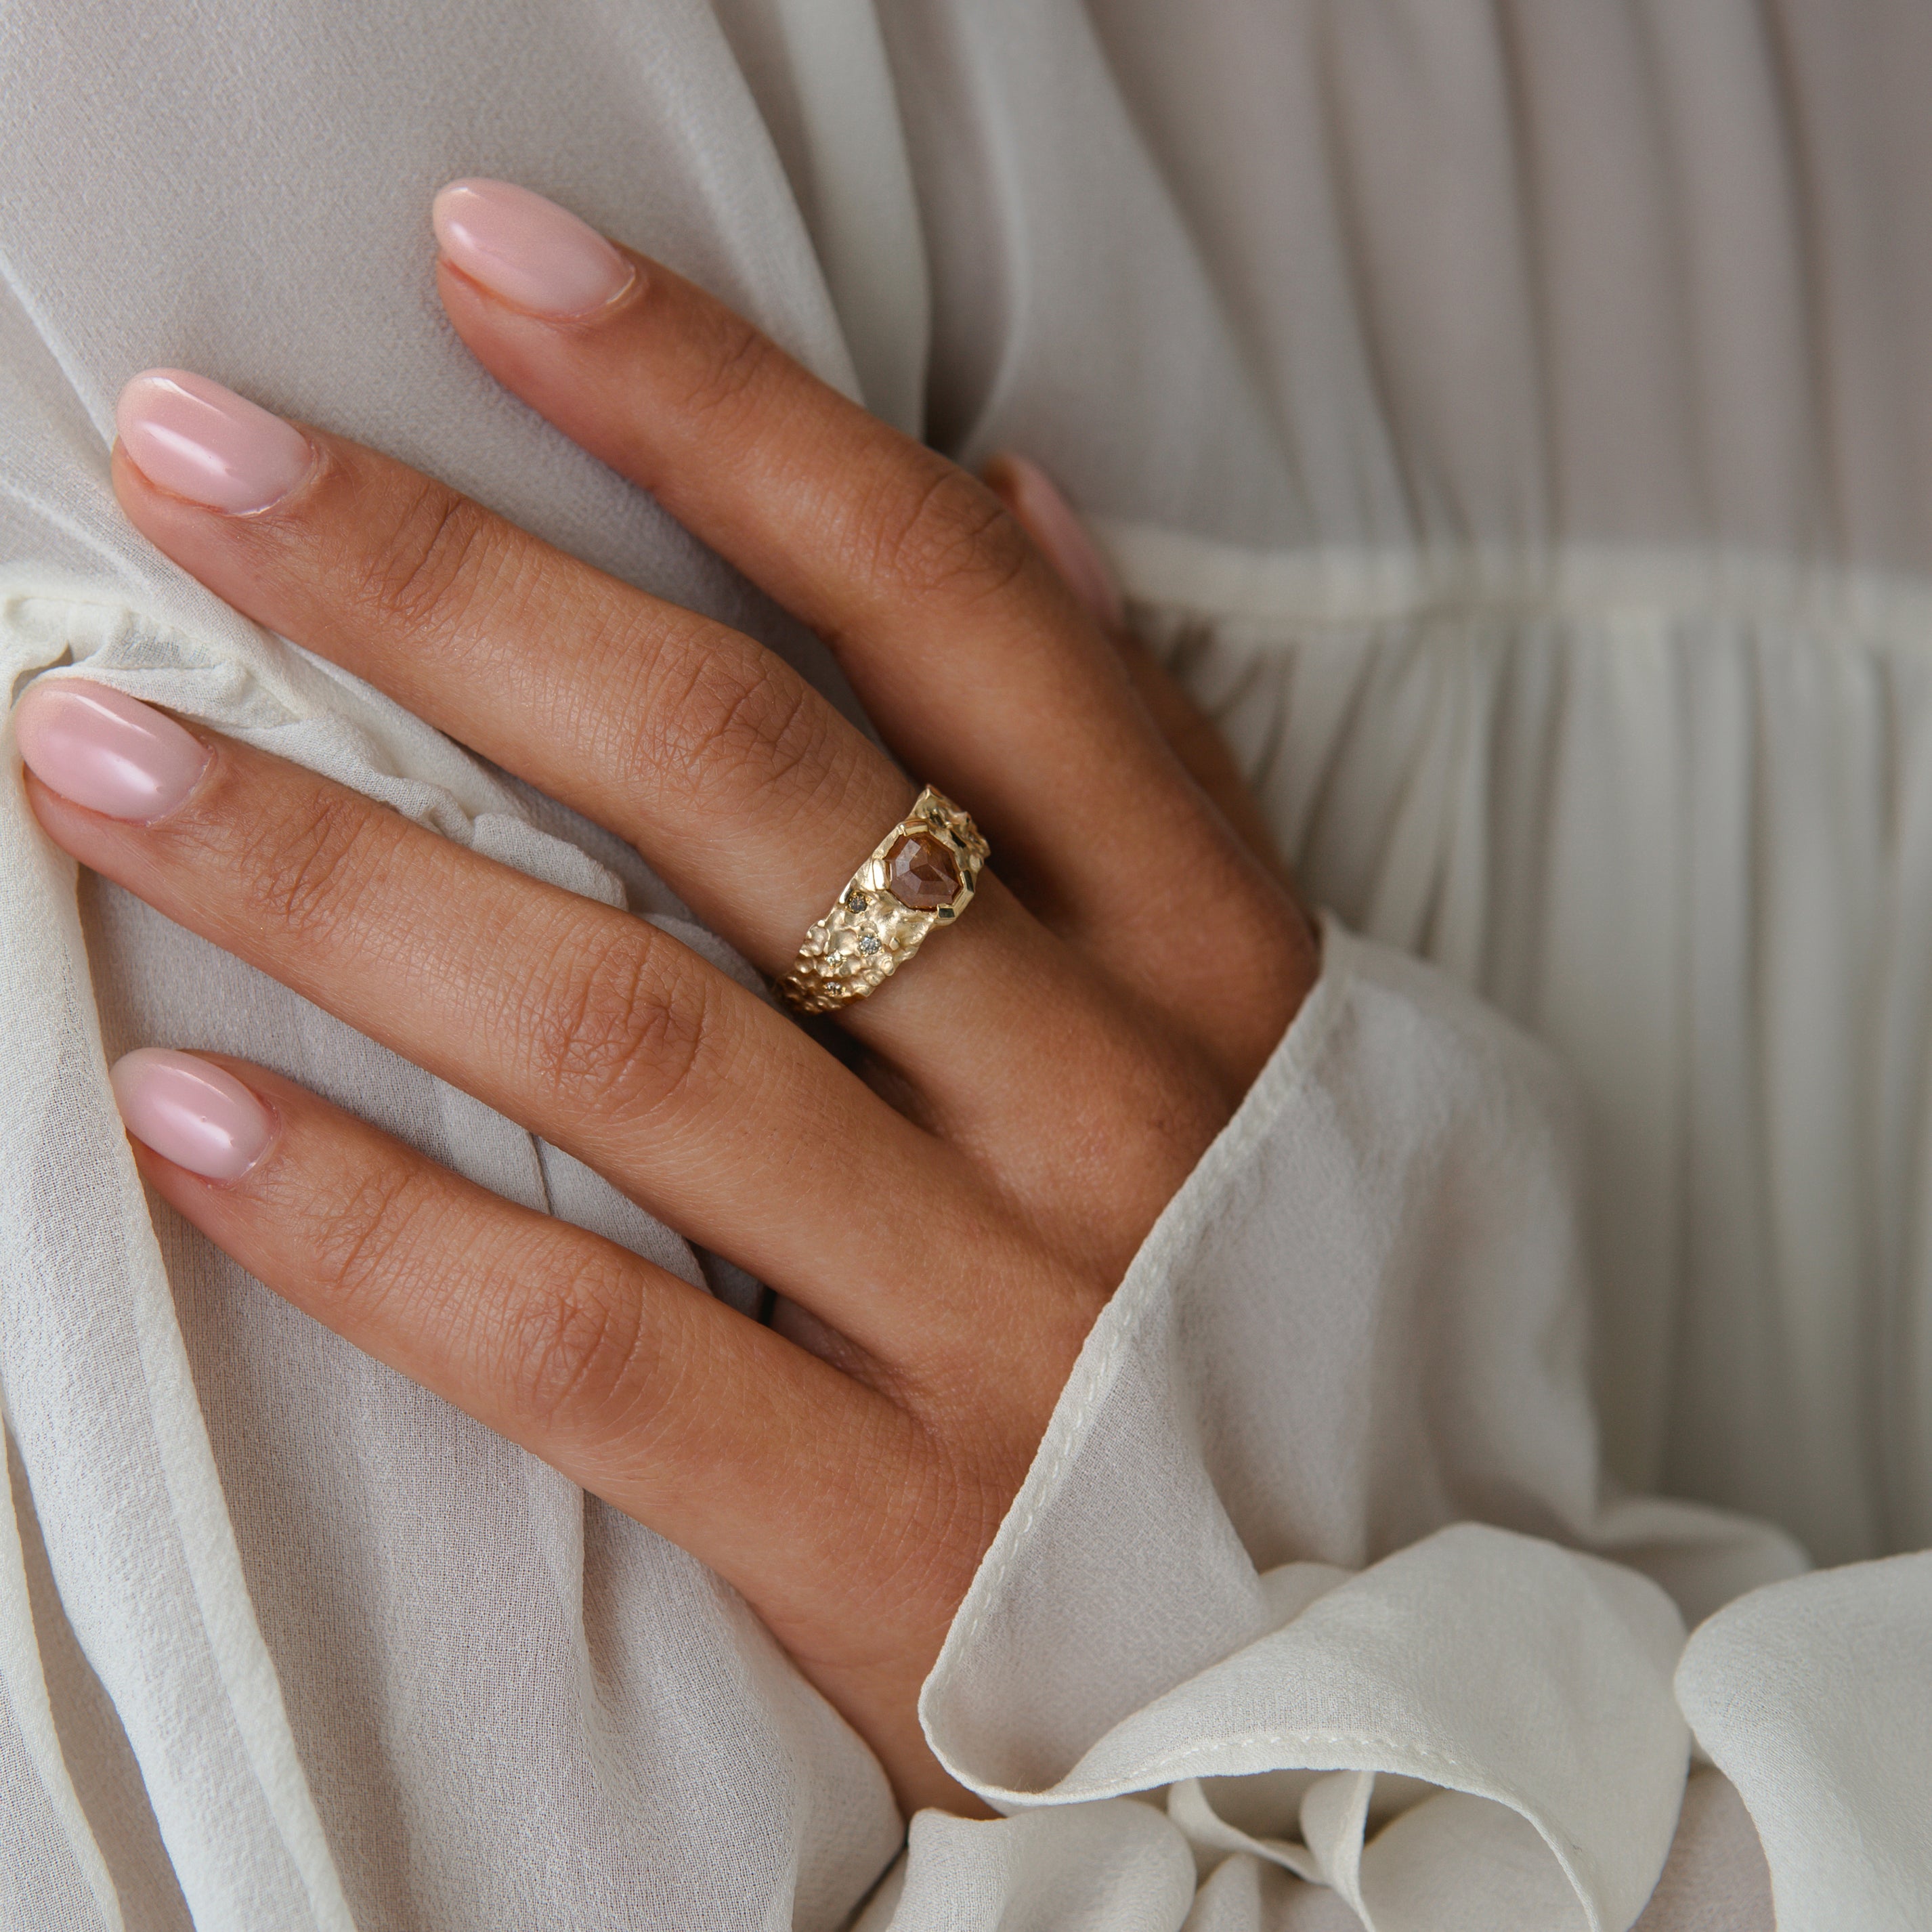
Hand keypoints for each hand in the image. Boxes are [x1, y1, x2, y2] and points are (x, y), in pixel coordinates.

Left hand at [16, 180, 1316, 1813]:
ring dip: (342, 880)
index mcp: (1208, 949)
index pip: (946, 613)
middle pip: (746, 786)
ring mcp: (996, 1317)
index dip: (720, 413)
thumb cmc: (1261, 1279)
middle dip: (455, 592)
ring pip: (631, 1044)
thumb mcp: (1261, 1004)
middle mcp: (1103, 1099)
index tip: (490, 262)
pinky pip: (598, 1352)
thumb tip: (1008, 497)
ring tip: (105, 752)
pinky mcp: (881, 1528)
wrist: (1343, 1649)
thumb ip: (1141, 759)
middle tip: (194, 457)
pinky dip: (381, 1232)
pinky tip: (189, 1119)